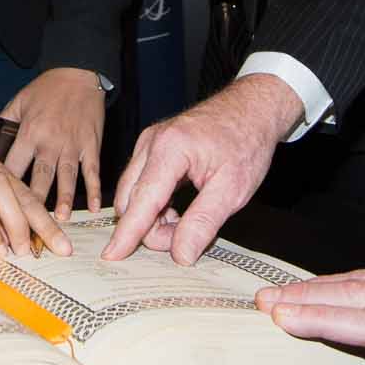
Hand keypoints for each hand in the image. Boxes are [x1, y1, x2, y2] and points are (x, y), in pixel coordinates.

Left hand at [0, 67, 104, 218]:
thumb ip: (4, 122)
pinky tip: (94, 207)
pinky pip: (92, 170)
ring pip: (67, 177)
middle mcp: (50, 141)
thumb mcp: (19, 101)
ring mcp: (73, 144)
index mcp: (30, 132)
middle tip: (28, 225)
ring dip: (63, 200)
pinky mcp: (91, 144)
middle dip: (34, 204)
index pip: (14, 166)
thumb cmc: (46, 89)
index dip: (5, 187)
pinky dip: (94, 189)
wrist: (78, 73)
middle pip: (40, 178)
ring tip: (59, 221)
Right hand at [103, 73, 300, 264]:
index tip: (111, 255)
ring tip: (186, 222)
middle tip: (186, 237)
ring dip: (152, 218)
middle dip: (151, 228)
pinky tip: (177, 210)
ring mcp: (149, 143)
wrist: (253, 108)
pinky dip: (154, 204)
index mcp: (171, 149)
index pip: (143, 200)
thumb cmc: (247, 141)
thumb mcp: (233, 189)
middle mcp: (152, 143)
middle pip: (132, 200)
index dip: (128, 232)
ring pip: (133, 194)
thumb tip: (180, 255)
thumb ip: (204, 223)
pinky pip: (140, 184)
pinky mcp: (152, 147)